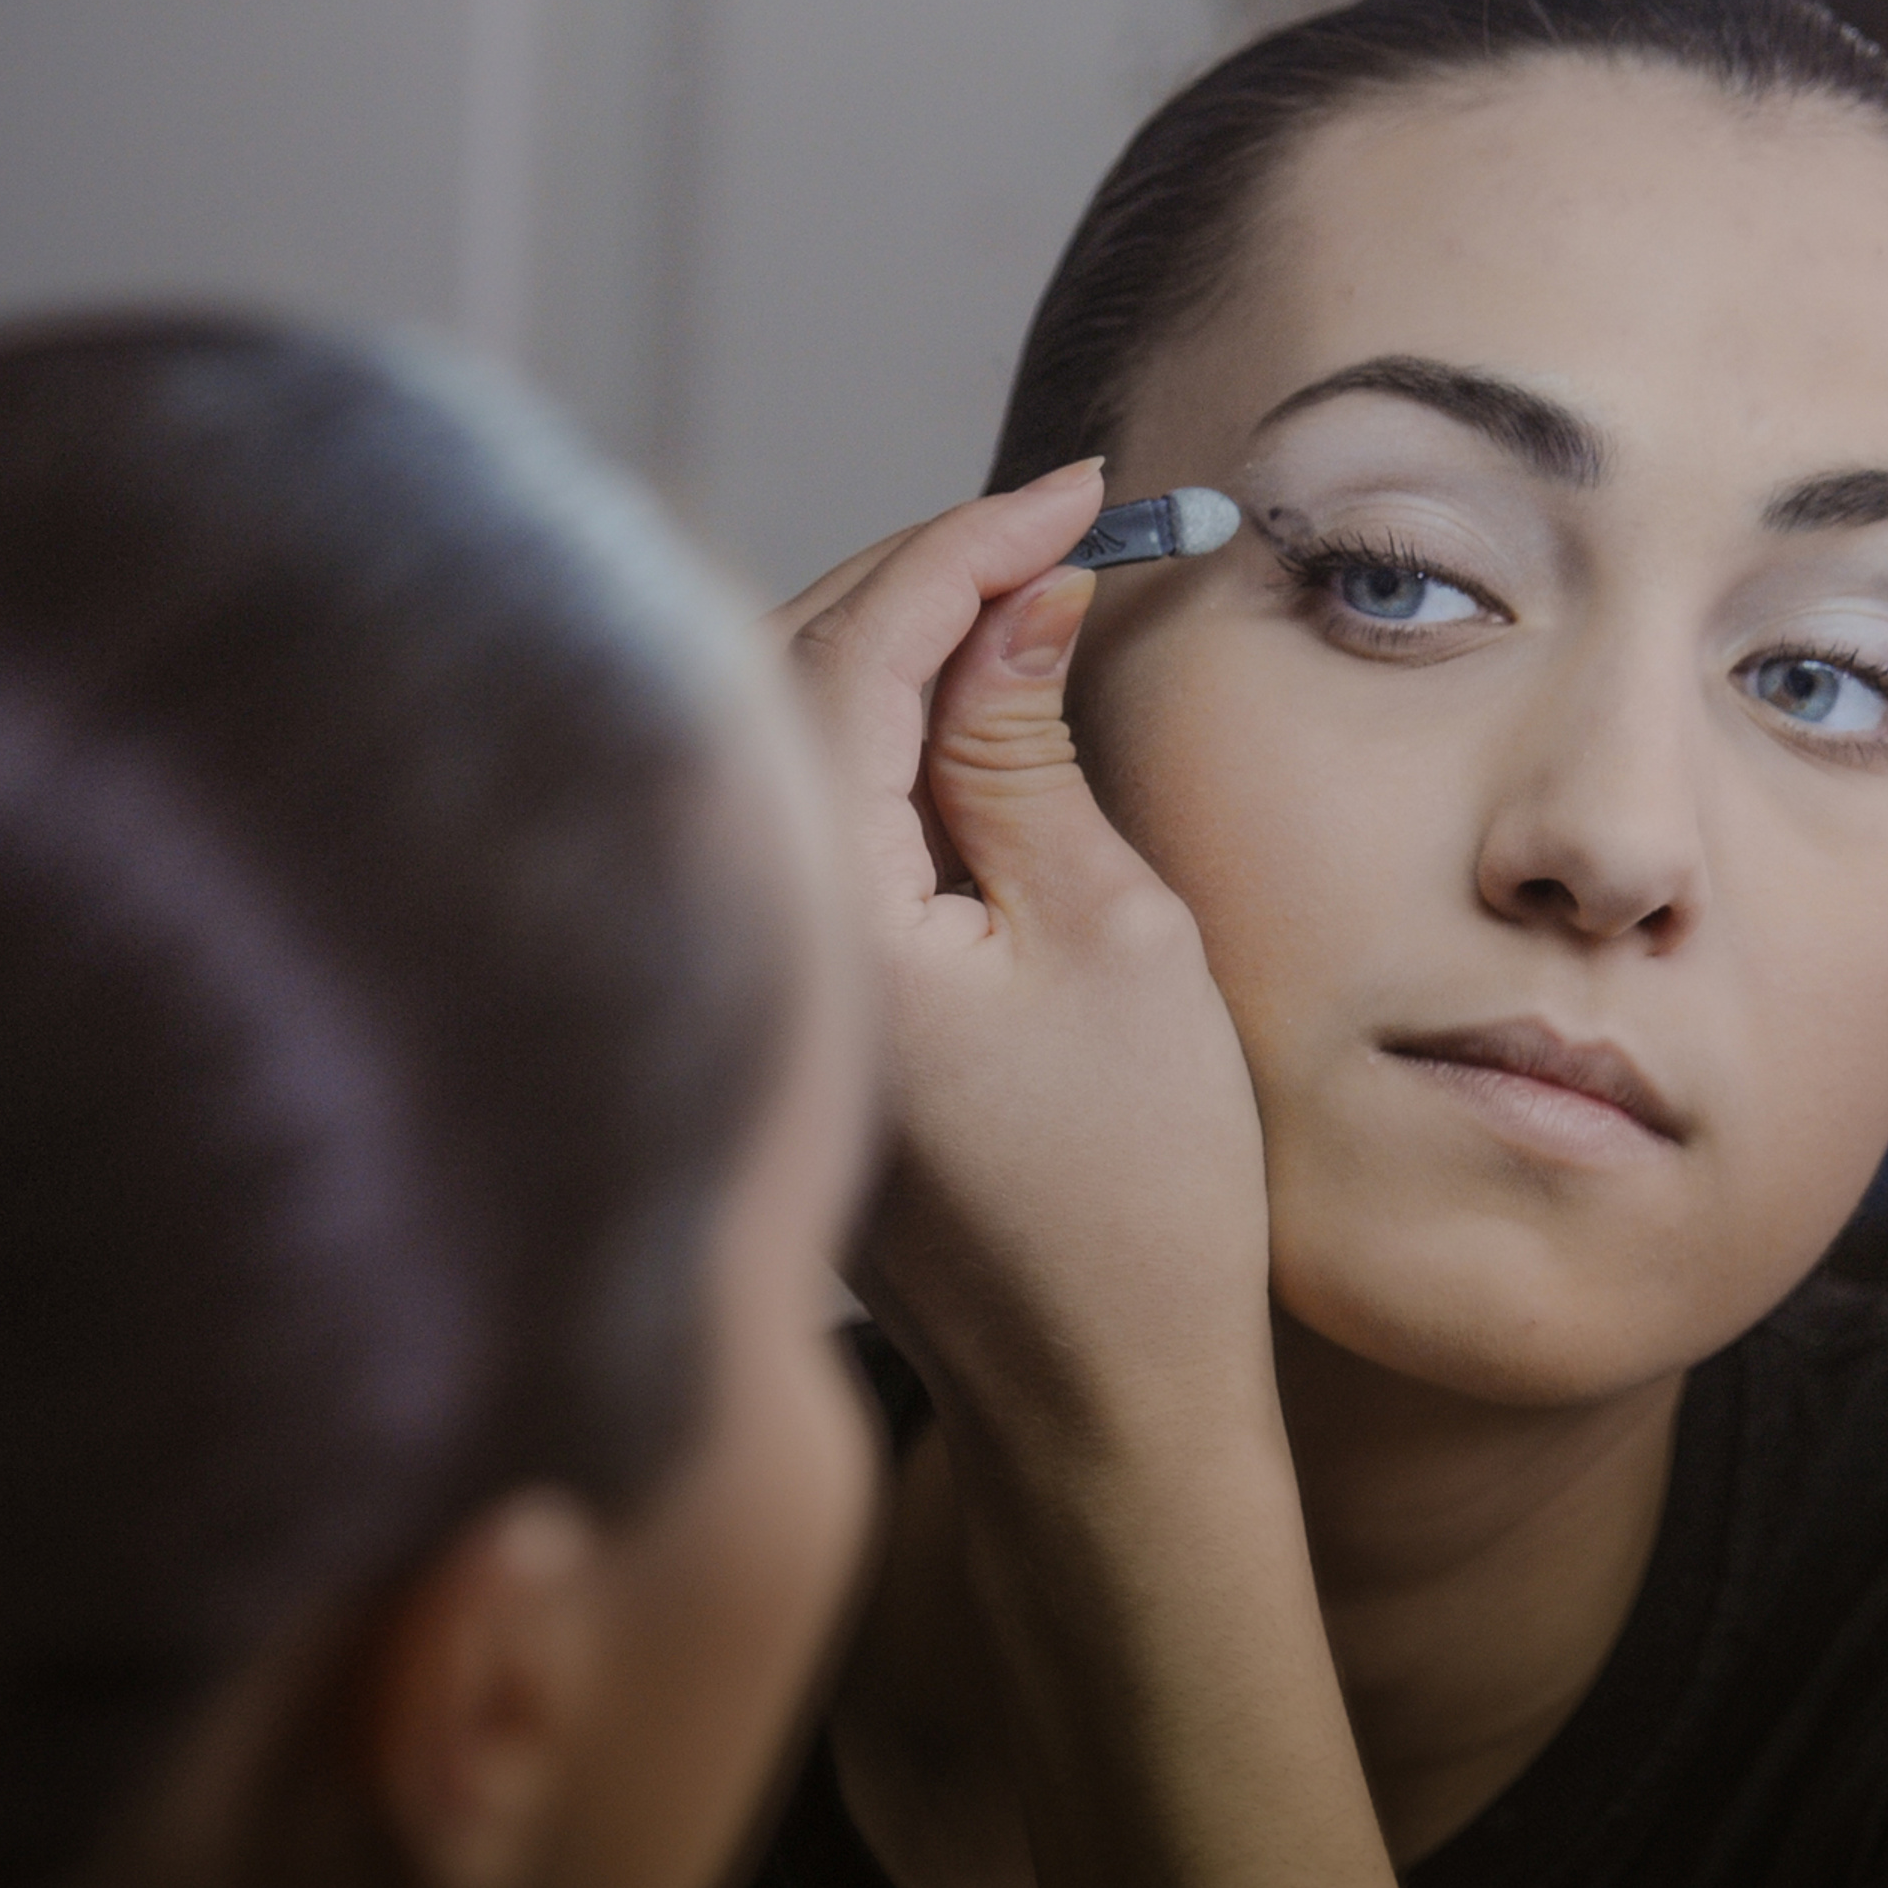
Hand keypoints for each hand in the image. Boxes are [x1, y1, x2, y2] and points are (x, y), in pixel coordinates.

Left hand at [780, 462, 1277, 1478]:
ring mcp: (751, 986)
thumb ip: (1026, 747)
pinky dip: (858, 752)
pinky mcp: (778, 1013)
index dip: (962, 546)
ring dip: (877, 656)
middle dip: (910, 581)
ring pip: (772, 748)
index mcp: (830, 923)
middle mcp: (752, 945)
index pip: (849, 656)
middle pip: (779, 682)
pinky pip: (788, 829)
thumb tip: (1011, 596)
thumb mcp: (1116, 932)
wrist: (1095, 1397)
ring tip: (1011, 606)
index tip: (1077, 490)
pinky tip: (943, 724)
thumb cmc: (1135, 1191)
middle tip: (1052, 534)